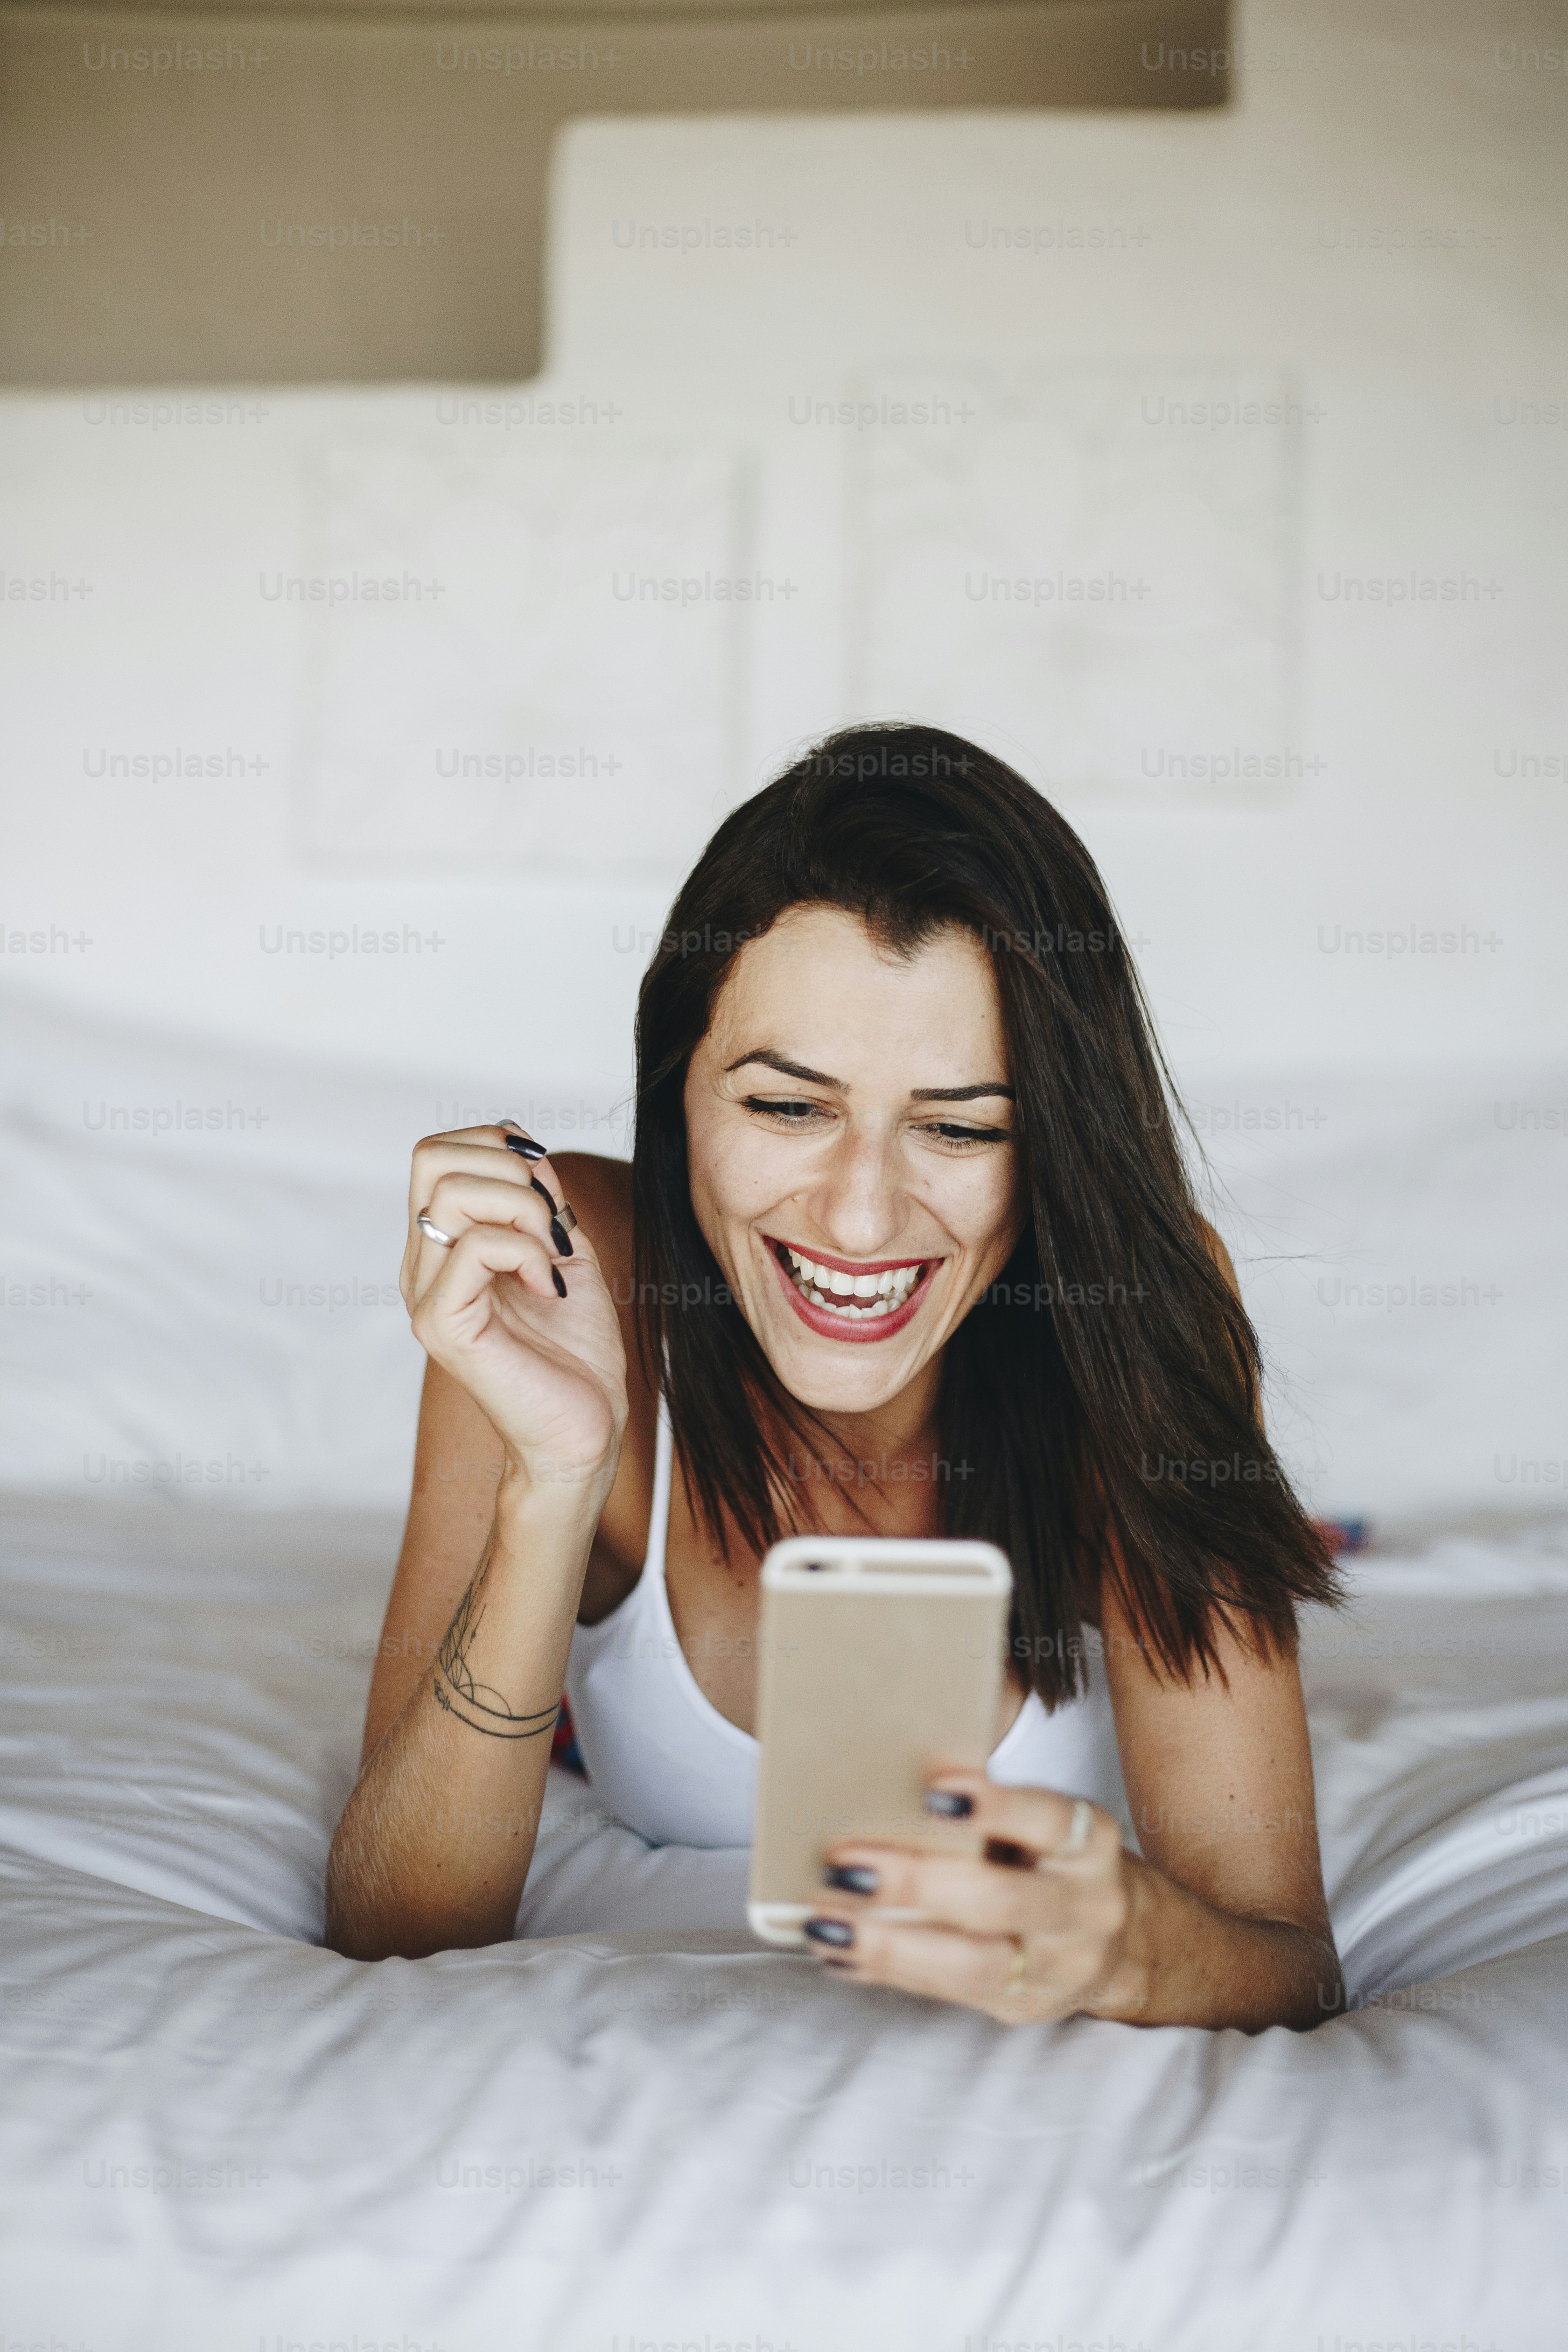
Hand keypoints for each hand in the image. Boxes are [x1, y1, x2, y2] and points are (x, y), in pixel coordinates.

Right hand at [401, 1124, 626, 1504]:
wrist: (584, 1428)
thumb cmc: (574, 1350)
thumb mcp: (563, 1248)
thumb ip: (539, 1197)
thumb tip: (523, 1148)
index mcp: (441, 1246)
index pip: (437, 1153)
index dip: (497, 1146)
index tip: (547, 1192)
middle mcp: (421, 1266)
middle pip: (431, 1158)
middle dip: (507, 1167)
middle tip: (548, 1221)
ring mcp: (425, 1296)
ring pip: (451, 1193)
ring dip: (523, 1210)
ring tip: (551, 1256)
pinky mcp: (443, 1325)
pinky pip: (476, 1246)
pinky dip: (528, 1252)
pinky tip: (550, 1286)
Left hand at [803, 1774, 1138, 2025]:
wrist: (1123, 1941)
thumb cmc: (1054, 1860)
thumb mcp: (1046, 1824)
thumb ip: (989, 1807)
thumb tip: (891, 1777)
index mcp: (1087, 1843)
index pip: (1045, 1820)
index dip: (994, 1806)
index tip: (933, 1788)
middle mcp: (1082, 1908)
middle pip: (998, 1900)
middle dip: (915, 1883)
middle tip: (844, 1864)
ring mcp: (1054, 1968)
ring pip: (969, 1963)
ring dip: (888, 1943)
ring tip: (826, 1922)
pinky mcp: (1020, 2007)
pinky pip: (945, 1994)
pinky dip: (885, 1971)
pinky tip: (838, 1953)